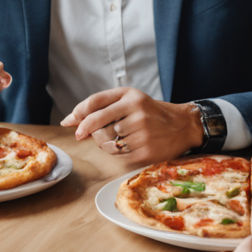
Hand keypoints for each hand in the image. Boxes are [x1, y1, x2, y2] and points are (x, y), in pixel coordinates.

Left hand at [61, 89, 198, 163]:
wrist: (182, 126)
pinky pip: (118, 155)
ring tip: (113, 138)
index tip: (70, 123)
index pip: (95, 102)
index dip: (78, 113)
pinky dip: (115, 152)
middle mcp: (136, 112)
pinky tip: (125, 145)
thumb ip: (100, 107)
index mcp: (130, 96)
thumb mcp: (128, 100)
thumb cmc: (149, 112)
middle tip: (85, 134)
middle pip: (97, 125)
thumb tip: (68, 120)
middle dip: (89, 131)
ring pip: (106, 142)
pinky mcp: (145, 151)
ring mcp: (142, 132)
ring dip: (102, 143)